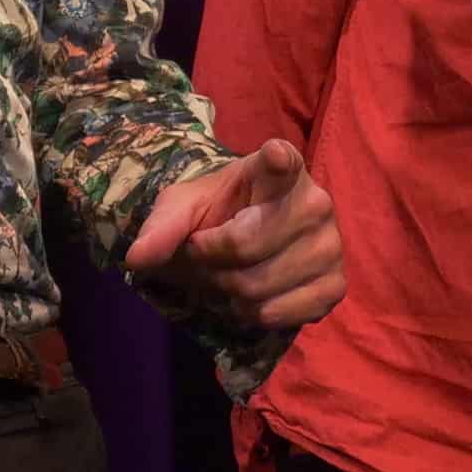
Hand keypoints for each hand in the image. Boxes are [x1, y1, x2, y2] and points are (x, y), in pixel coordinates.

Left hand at [124, 141, 344, 330]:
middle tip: (205, 258)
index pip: (283, 161)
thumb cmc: (216, 213)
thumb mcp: (182, 209)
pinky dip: (253, 315)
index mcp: (279, 168)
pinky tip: (250, 298)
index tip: (274, 156)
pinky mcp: (336, 286)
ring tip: (226, 277)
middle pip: (246, 245)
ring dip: (228, 292)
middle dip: (210, 262)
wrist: (242, 244)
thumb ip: (161, 229)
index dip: (277, 161)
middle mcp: (316, 202)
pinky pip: (281, 314)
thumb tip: (136, 259)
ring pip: (259, 286)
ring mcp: (331, 245)